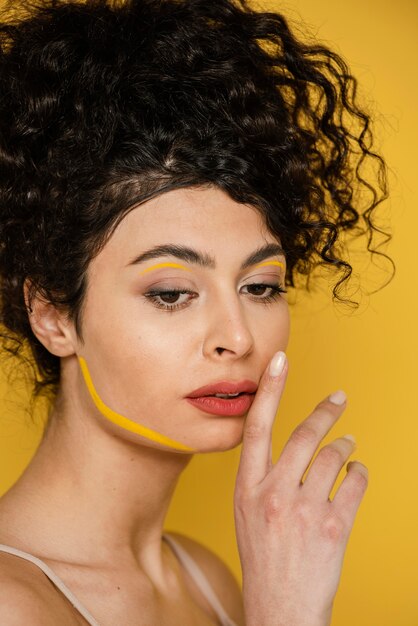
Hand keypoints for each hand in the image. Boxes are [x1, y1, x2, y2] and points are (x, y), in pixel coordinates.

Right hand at [234, 352, 367, 625]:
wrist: (281, 611)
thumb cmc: (264, 560)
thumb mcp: (248, 513)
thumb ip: (264, 478)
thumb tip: (293, 447)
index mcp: (248, 489)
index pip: (257, 427)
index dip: (269, 390)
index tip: (280, 361)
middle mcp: (274, 494)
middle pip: (304, 436)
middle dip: (325, 412)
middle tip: (338, 399)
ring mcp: (304, 510)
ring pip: (334, 457)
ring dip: (345, 448)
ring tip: (348, 448)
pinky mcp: (334, 527)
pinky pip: (355, 483)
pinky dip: (360, 474)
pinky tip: (356, 475)